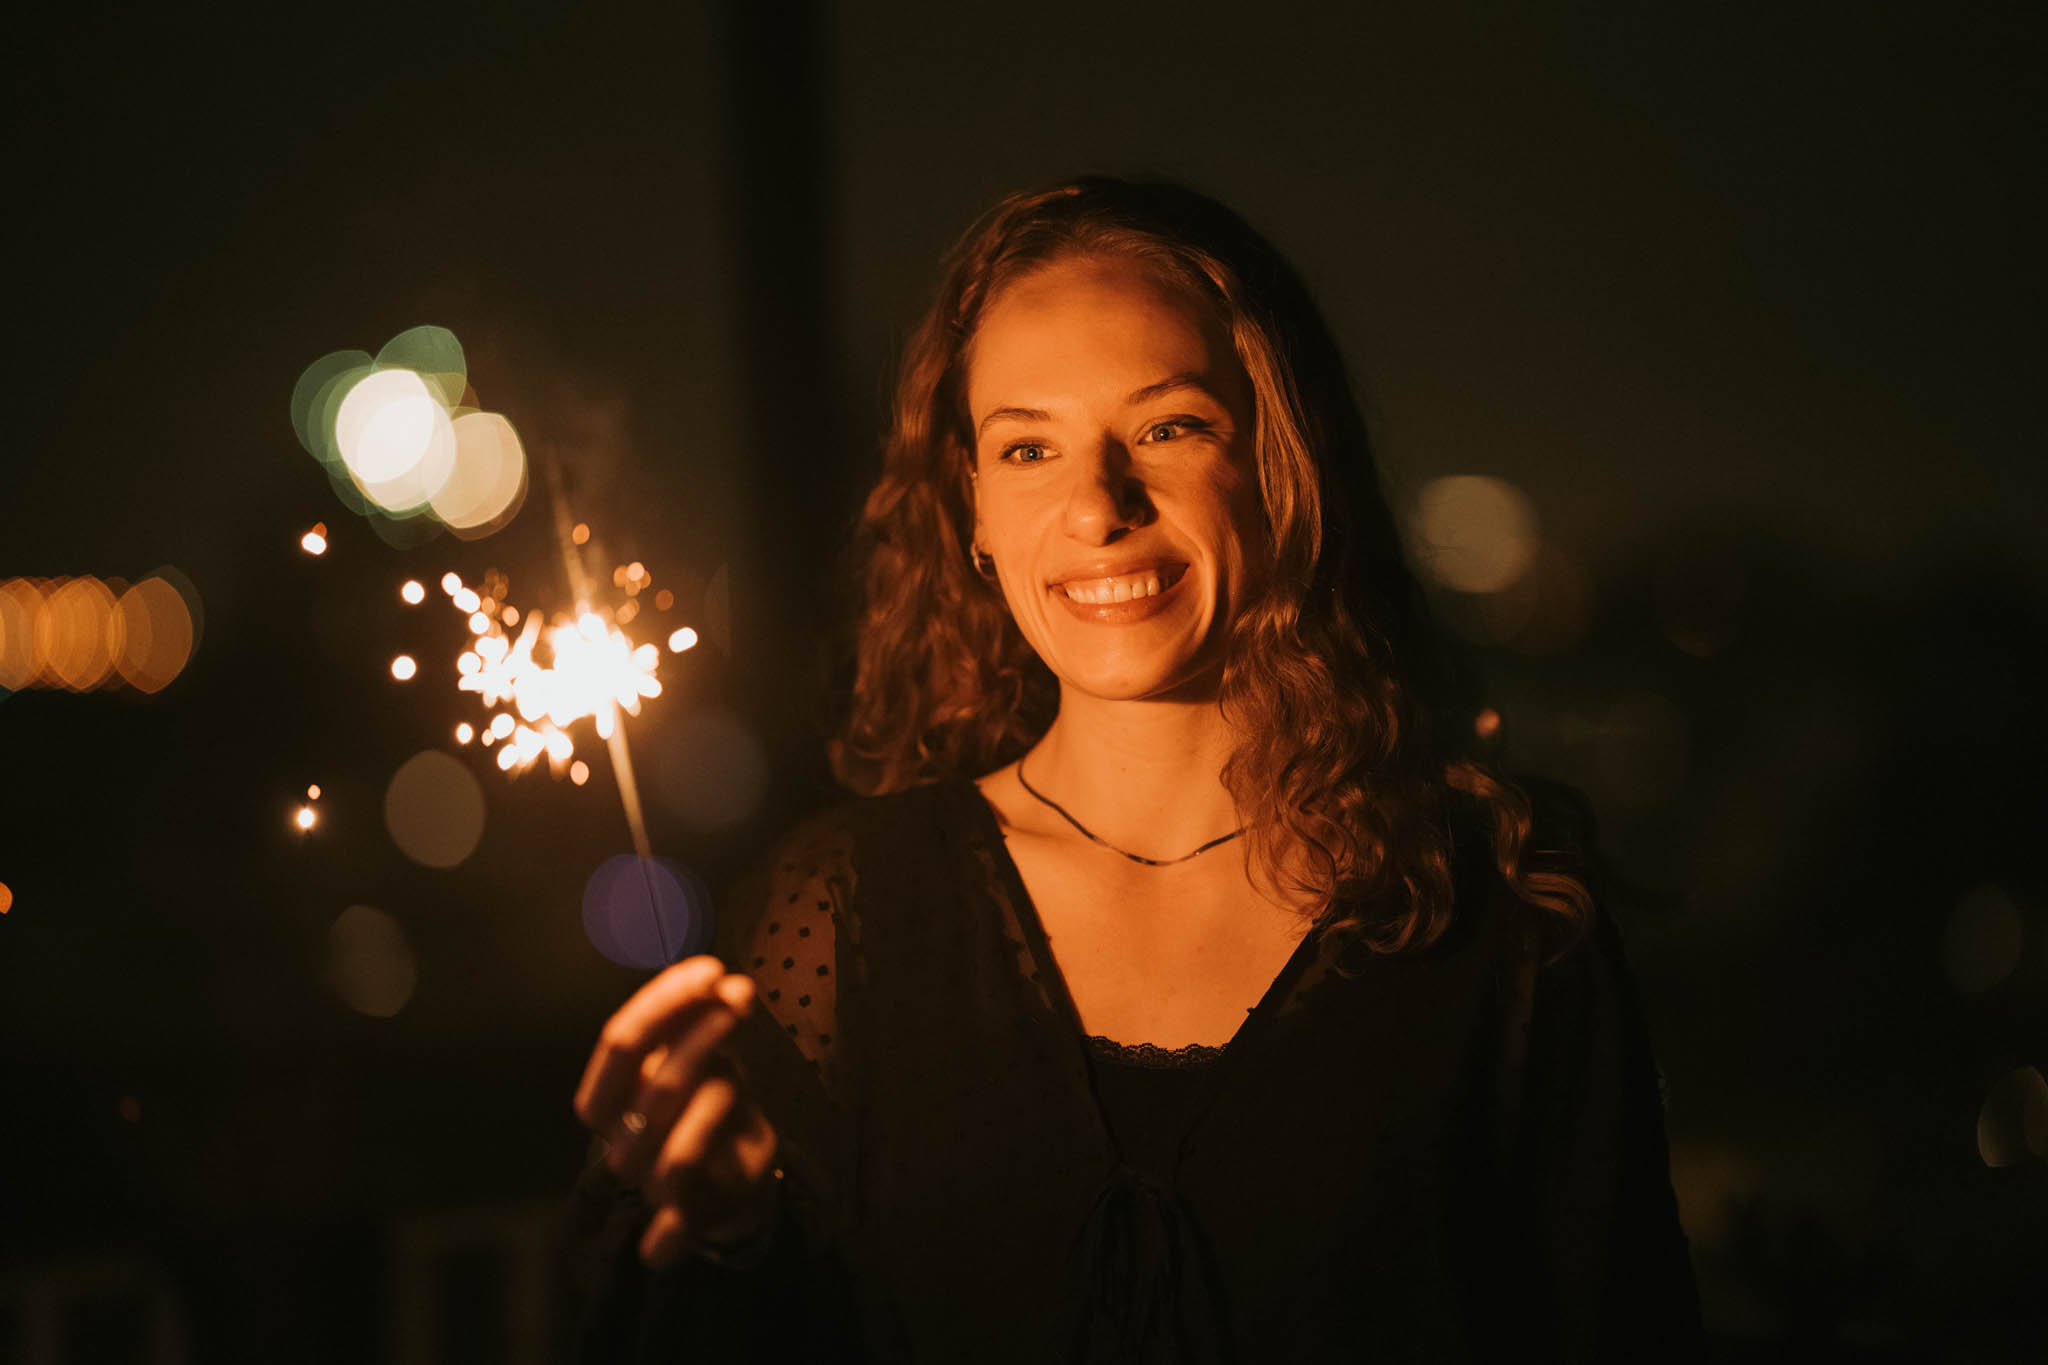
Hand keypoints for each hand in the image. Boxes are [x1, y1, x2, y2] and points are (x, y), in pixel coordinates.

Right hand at [574, 954, 782, 1268]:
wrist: (729, 1168)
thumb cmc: (705, 1096)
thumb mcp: (702, 1049)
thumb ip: (699, 1015)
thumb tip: (723, 978)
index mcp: (606, 1097)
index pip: (619, 1043)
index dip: (663, 1001)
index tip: (711, 969)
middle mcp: (620, 1139)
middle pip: (655, 1083)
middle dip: (700, 1035)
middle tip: (740, 994)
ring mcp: (649, 1181)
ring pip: (684, 1138)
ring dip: (725, 1088)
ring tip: (751, 1066)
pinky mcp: (683, 1217)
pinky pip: (673, 1226)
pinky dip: (665, 1239)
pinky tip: (662, 1246)